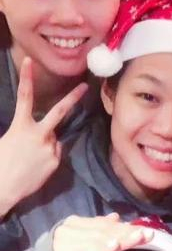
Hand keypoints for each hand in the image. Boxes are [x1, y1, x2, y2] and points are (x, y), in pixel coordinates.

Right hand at [0, 58, 87, 216]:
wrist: (4, 188)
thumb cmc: (1, 162)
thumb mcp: (8, 140)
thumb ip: (25, 132)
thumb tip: (37, 133)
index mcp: (21, 126)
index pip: (24, 97)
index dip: (27, 78)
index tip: (29, 61)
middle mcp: (39, 134)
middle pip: (60, 112)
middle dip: (73, 98)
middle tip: (85, 86)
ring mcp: (50, 148)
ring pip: (54, 139)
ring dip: (47, 143)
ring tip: (31, 157)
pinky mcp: (55, 161)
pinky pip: (55, 153)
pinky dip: (48, 156)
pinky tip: (36, 166)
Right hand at [53, 213, 153, 250]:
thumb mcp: (82, 237)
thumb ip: (98, 227)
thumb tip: (116, 217)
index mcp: (77, 222)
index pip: (106, 225)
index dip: (126, 227)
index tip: (146, 230)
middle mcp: (72, 228)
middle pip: (104, 231)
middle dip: (127, 233)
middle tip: (147, 234)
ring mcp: (68, 241)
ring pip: (98, 240)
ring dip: (118, 239)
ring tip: (135, 238)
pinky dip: (100, 249)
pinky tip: (113, 247)